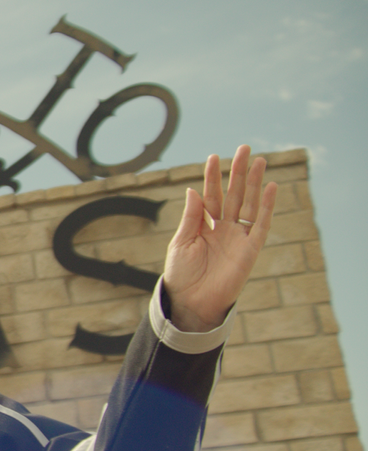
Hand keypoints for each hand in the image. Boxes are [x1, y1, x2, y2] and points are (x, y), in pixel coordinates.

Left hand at [162, 145, 276, 331]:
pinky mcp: (250, 249)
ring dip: (254, 183)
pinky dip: (266, 206)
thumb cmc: (181, 274)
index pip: (211, 196)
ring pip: (249, 204)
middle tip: (244, 149)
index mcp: (204, 225)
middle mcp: (223, 228)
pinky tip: (269, 187)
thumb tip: (193, 190)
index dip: (213, 177)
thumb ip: (191, 217)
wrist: (191, 301)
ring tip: (259, 161)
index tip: (214, 157)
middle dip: (238, 173)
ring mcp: (238, 237)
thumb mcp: (181, 242)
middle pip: (233, 195)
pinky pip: (261, 225)